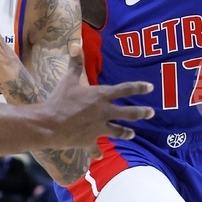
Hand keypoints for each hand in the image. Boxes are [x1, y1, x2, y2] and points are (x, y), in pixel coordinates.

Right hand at [33, 44, 153, 149]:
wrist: (50, 124)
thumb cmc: (60, 100)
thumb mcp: (68, 80)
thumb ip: (75, 64)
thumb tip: (76, 45)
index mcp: (101, 96)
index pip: (125, 89)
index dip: (138, 87)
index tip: (150, 87)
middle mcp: (105, 112)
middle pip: (129, 113)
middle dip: (141, 112)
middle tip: (151, 113)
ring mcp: (99, 128)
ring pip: (118, 131)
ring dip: (126, 132)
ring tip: (132, 134)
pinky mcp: (90, 141)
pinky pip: (96, 148)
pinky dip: (97, 152)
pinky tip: (99, 156)